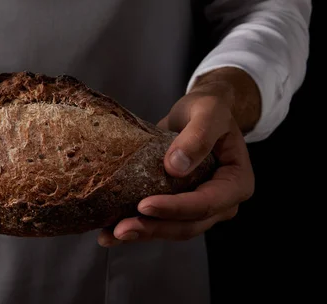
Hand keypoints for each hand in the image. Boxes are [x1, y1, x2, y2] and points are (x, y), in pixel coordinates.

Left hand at [98, 90, 254, 245]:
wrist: (200, 111)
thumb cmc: (209, 109)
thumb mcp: (208, 112)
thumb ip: (198, 136)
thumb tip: (175, 166)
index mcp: (236, 182)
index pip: (206, 203)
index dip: (175, 208)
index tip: (145, 205)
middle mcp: (221, 202)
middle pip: (187, 224)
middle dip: (154, 228)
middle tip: (121, 228)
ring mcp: (199, 207)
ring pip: (171, 228)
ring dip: (142, 233)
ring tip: (110, 235)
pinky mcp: (179, 205)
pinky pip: (159, 221)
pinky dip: (136, 226)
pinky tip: (108, 231)